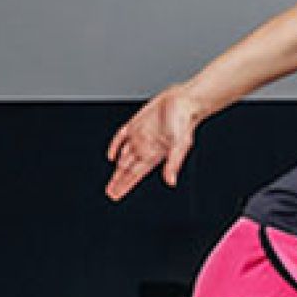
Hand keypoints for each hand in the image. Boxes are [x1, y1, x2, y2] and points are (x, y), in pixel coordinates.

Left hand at [105, 85, 204, 199]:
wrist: (183, 101)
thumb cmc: (185, 122)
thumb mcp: (180, 145)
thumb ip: (174, 163)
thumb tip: (170, 181)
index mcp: (154, 155)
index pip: (135, 175)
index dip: (126, 185)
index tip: (117, 195)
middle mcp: (145, 148)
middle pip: (128, 169)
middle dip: (119, 182)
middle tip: (112, 193)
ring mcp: (140, 136)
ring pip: (123, 157)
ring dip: (117, 170)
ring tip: (112, 182)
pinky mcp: (137, 123)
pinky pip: (121, 137)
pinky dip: (115, 146)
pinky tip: (111, 155)